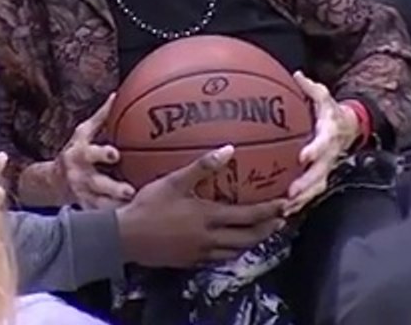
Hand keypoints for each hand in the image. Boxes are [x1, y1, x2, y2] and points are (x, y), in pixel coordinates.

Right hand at [56, 94, 135, 208]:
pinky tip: (131, 219)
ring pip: (100, 205)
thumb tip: (117, 95)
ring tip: (134, 209)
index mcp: (80, 154)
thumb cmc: (75, 151)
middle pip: (96, 184)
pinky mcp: (86, 209)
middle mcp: (80, 176)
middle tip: (130, 191)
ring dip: (116, 207)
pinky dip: (114, 219)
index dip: (102, 154)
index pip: (90, 153)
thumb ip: (101, 117)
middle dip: (113, 188)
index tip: (115, 155)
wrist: (51, 181)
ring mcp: (82, 195)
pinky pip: (101, 217)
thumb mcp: (82, 133)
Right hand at [118, 145, 289, 266]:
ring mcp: (200, 253)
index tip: (284, 205)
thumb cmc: (149, 206)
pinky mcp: (190, 261)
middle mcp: (210, 238)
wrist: (126, 237)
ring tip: (259, 233)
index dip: (269, 211)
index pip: (249, 216)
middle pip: (248, 238)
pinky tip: (229, 245)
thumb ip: (203, 166)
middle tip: (279, 221)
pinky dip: (231, 251)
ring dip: (252, 242)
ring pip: (236, 251)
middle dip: (267, 230)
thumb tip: (229, 149)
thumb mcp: (174, 181)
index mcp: (209, 217)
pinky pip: (219, 259)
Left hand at [285, 72, 360, 213]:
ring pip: (316, 188)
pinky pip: (310, 192)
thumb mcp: (324, 96)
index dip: (315, 150)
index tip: (302, 157)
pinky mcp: (319, 177)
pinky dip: (298, 203)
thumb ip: (310, 88)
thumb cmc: (331, 112)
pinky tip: (281, 211)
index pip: (324, 143)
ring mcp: (325, 168)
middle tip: (291, 193)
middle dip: (306, 185)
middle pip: (320, 174)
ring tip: (284, 209)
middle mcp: (329, 155)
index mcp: (329, 134)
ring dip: (301, 200)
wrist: (348, 128)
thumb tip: (297, 74)